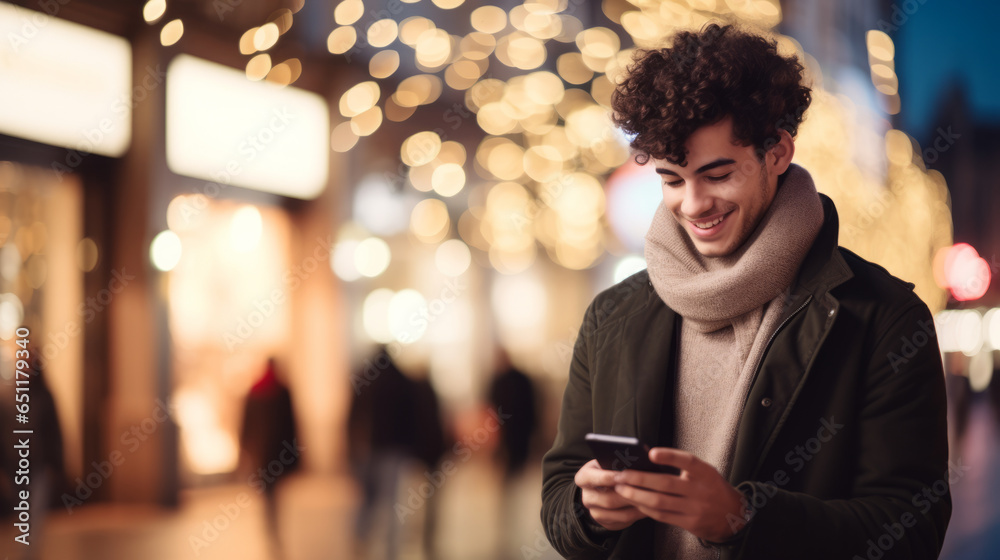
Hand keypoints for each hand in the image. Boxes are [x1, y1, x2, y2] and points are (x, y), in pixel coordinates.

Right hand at [574, 459, 646, 530]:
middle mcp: (586, 496)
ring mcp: (594, 512)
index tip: (621, 474)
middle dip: (627, 495)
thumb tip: (633, 462)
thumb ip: (616, 462)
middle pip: (607, 499)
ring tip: (649, 499)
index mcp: (583, 477)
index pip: (588, 478)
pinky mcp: (605, 523)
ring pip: (617, 513)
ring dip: (634, 506)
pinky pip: (623, 521)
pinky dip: (636, 515)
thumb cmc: (611, 469)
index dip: (606, 477)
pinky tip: (647, 508)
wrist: (607, 487)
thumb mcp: (609, 462)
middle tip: (643, 490)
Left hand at [612, 448, 747, 541]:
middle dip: (639, 479)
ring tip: (621, 489)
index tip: (650, 453)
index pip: (687, 461)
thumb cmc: (711, 488)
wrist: (733, 516)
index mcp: (705, 473)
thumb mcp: (704, 474)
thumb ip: (683, 467)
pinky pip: (662, 516)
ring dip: (636, 495)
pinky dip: (646, 508)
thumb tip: (648, 457)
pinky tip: (634, 502)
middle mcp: (701, 490)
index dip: (669, 457)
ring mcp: (695, 508)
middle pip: (666, 484)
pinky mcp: (689, 523)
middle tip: (620, 474)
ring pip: (660, 502)